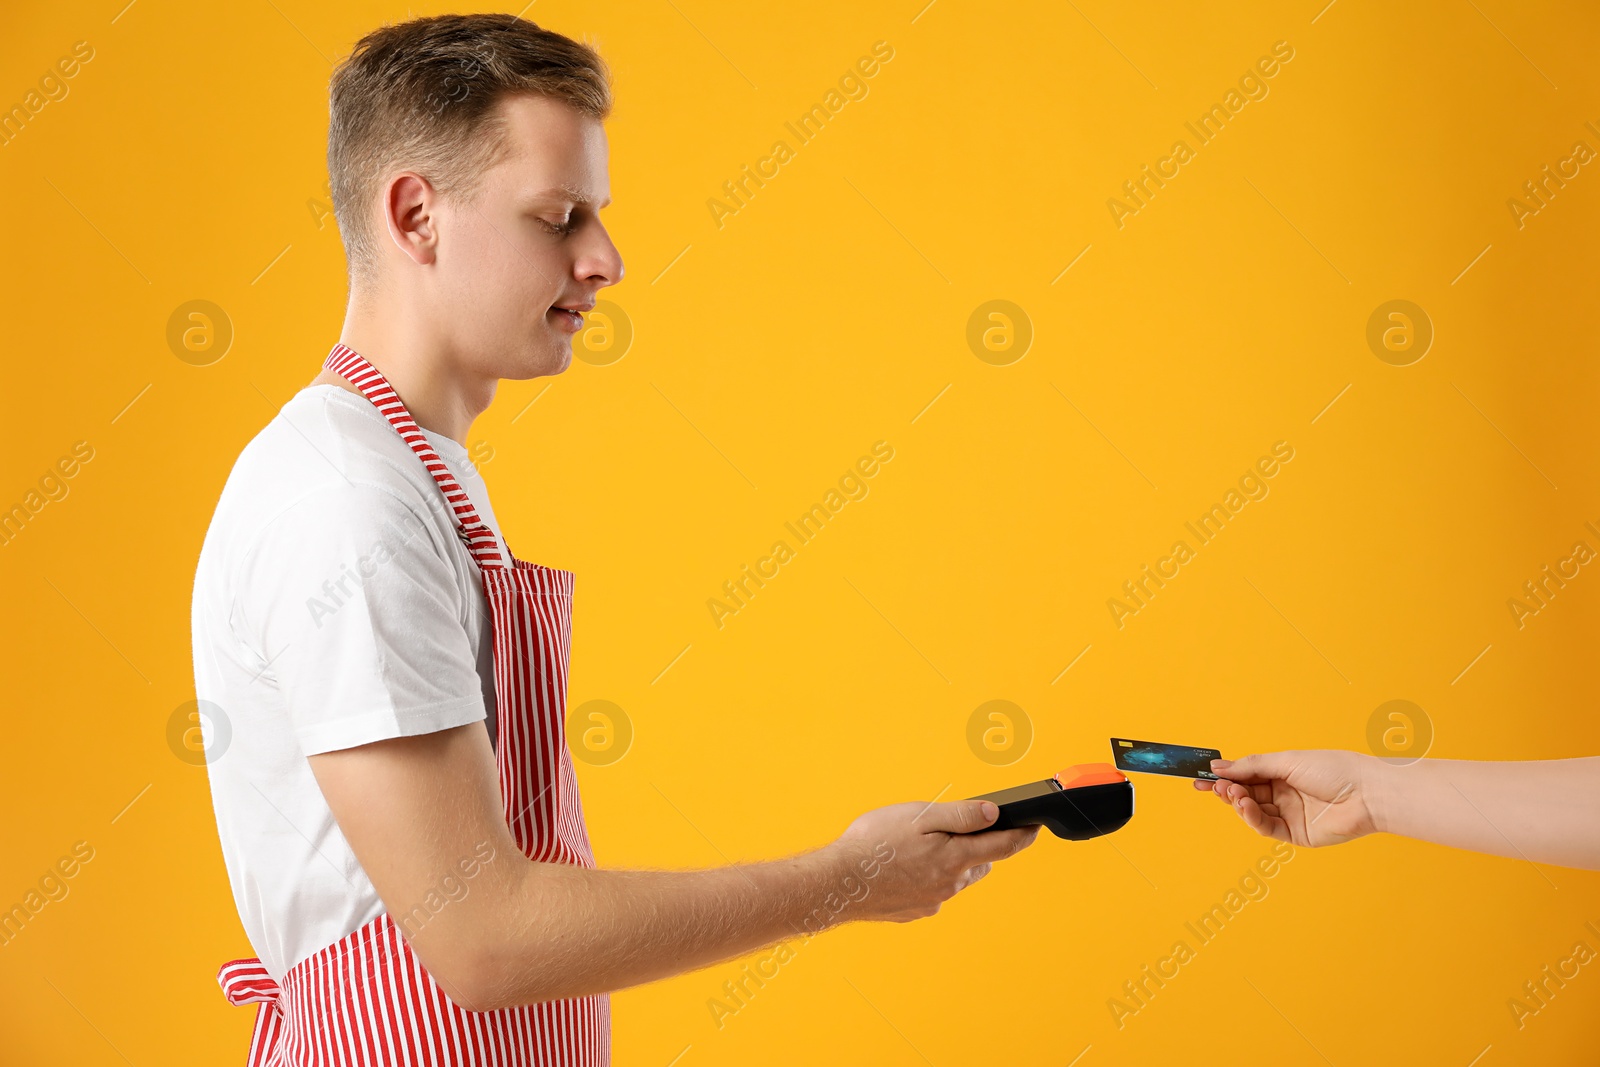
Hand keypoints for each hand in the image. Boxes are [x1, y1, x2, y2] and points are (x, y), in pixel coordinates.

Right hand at [831, 799, 1039, 922]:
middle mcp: (949, 885)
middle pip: (980, 864)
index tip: (1034, 827)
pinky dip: (928, 879)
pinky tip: (904, 868)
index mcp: (955, 858)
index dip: (1022, 835)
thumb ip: (960, 816)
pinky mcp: (914, 911)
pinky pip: (932, 893)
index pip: (1003, 847)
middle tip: (963, 830)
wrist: (838, 883)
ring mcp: (932, 901)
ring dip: (952, 864)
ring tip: (923, 847)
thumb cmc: (874, 843)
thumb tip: (993, 814)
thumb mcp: (919, 816)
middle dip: (981, 847)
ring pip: (955, 880)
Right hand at [1195, 749, 1382, 847]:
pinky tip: (1245, 805)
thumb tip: (1219, 766)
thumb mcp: (1288, 761)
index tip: (1202, 775)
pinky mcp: (1296, 834)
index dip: (1225, 775)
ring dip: (1237, 802)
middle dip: (1227, 790)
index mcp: (1283, 774)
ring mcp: (1289, 815)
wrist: (1368, 794)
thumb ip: (1252, 766)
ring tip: (1231, 793)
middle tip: (1211, 786)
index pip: (1247, 775)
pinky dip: (1251, 817)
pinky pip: (1266, 827)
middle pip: (1246, 794)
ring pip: (1252, 812)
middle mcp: (1284, 795)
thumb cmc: (1335, 769)